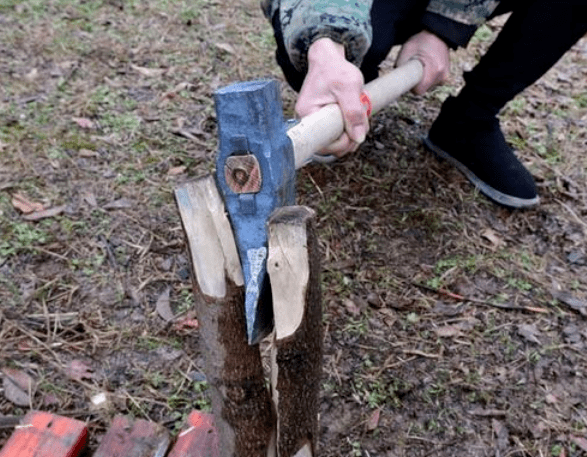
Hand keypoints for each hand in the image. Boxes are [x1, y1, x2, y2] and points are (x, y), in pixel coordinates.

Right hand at [296, 38, 368, 157]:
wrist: (328, 58)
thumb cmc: (335, 69)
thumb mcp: (349, 87)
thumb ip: (354, 113)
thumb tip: (358, 138)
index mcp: (307, 114)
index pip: (322, 143)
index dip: (341, 143)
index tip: (354, 133)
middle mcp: (307, 121)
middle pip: (330, 145)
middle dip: (349, 138)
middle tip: (362, 123)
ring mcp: (315, 121)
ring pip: (335, 140)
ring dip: (351, 133)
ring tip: (360, 117)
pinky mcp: (322, 120)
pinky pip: (336, 132)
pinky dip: (348, 128)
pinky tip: (354, 117)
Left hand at [396, 30, 449, 94]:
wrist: (438, 33)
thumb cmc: (421, 40)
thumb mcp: (407, 49)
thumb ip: (400, 65)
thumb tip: (394, 79)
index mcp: (434, 71)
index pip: (419, 91)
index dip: (411, 86)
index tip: (408, 79)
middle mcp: (442, 76)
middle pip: (423, 88)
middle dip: (416, 81)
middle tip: (413, 67)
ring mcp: (445, 76)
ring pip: (428, 85)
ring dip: (422, 78)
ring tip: (421, 64)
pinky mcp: (446, 75)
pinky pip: (432, 81)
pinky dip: (427, 76)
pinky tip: (426, 66)